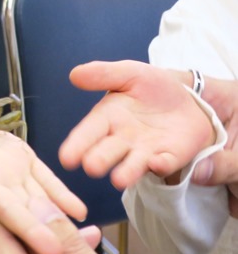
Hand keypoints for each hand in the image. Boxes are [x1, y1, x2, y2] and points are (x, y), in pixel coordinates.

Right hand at [60, 60, 214, 188]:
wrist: (188, 95)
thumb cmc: (150, 86)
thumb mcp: (128, 73)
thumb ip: (103, 74)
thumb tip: (74, 74)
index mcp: (107, 117)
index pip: (88, 132)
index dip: (77, 144)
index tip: (66, 158)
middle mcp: (122, 139)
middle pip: (107, 151)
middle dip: (100, 159)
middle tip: (91, 167)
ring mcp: (146, 150)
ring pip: (133, 164)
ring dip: (127, 172)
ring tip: (118, 180)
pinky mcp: (170, 156)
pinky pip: (166, 162)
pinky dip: (161, 164)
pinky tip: (156, 162)